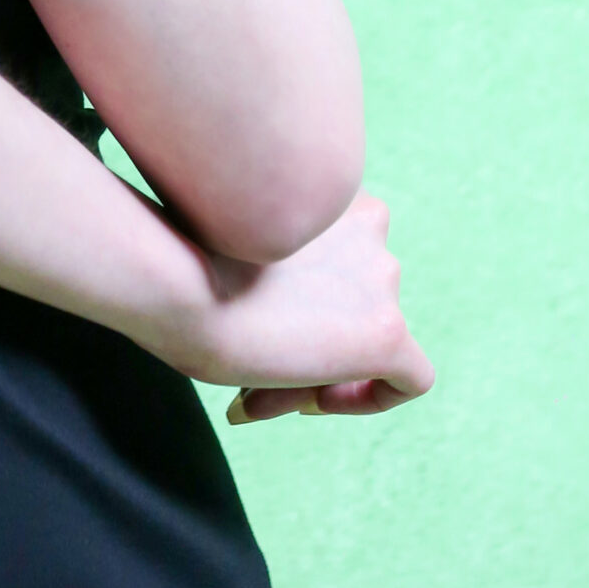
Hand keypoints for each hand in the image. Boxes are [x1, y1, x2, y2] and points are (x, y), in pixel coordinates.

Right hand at [165, 189, 433, 423]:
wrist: (178, 280)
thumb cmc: (181, 251)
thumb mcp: (231, 232)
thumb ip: (268, 257)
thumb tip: (267, 316)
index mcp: (333, 186)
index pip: (341, 245)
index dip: (311, 288)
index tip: (270, 312)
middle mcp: (368, 227)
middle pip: (353, 296)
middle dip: (312, 331)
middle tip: (256, 360)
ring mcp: (381, 280)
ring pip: (370, 334)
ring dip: (322, 362)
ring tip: (263, 381)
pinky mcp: (388, 333)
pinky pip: (410, 379)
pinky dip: (371, 396)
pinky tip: (315, 401)